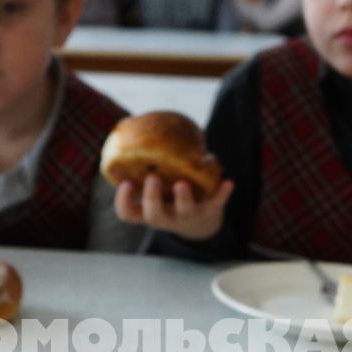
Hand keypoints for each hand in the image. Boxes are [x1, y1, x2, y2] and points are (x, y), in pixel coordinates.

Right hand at [114, 174, 233, 241]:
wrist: (201, 225)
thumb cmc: (171, 199)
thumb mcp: (158, 191)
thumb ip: (147, 169)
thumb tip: (133, 126)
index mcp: (150, 211)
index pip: (128, 213)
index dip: (124, 201)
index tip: (126, 183)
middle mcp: (167, 217)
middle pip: (154, 215)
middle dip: (152, 198)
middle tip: (152, 178)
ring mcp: (188, 216)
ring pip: (184, 211)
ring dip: (183, 198)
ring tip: (182, 183)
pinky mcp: (210, 212)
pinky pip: (216, 204)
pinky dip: (222, 193)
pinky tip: (228, 182)